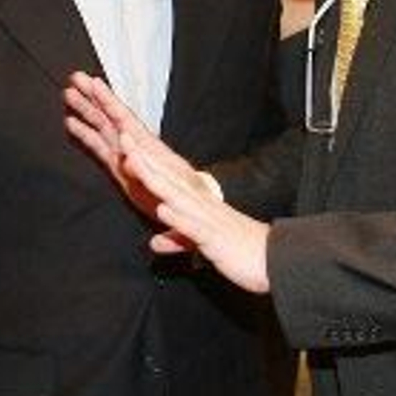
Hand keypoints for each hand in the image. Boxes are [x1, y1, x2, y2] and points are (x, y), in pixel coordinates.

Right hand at [64, 73, 211, 226]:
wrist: (187, 207)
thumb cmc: (181, 192)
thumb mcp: (162, 183)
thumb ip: (142, 169)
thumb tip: (125, 155)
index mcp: (145, 145)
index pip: (123, 117)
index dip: (108, 100)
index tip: (95, 83)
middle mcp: (133, 144)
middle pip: (109, 116)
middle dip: (92, 97)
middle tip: (75, 78)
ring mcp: (124, 153)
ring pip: (101, 127)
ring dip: (86, 111)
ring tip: (69, 95)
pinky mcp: (118, 166)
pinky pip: (98, 146)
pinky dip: (85, 134)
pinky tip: (72, 123)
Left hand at [65, 72, 272, 292]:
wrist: (275, 260)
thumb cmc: (238, 251)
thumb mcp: (201, 244)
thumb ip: (177, 239)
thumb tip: (154, 243)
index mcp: (194, 204)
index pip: (164, 177)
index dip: (142, 159)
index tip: (122, 140)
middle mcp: (199, 205)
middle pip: (165, 177)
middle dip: (142, 157)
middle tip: (120, 135)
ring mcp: (207, 219)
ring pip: (176, 195)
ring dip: (154, 178)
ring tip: (133, 161)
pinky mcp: (214, 239)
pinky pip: (194, 228)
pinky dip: (178, 218)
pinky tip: (164, 209)